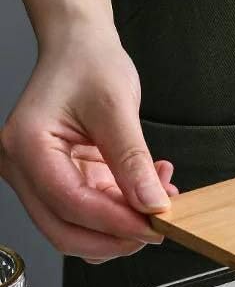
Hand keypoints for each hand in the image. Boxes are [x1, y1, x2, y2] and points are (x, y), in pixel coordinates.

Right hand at [0, 22, 176, 262]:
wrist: (81, 49)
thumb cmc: (89, 65)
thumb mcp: (117, 108)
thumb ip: (133, 161)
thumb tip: (151, 204)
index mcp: (27, 145)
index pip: (70, 203)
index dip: (116, 223)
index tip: (155, 226)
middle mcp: (24, 168)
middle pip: (65, 231)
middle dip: (116, 237)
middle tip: (158, 227)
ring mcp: (42, 178)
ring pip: (78, 230)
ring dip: (123, 227)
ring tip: (159, 197)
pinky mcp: (64, 182)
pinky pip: (92, 215)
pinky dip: (124, 213)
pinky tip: (149, 190)